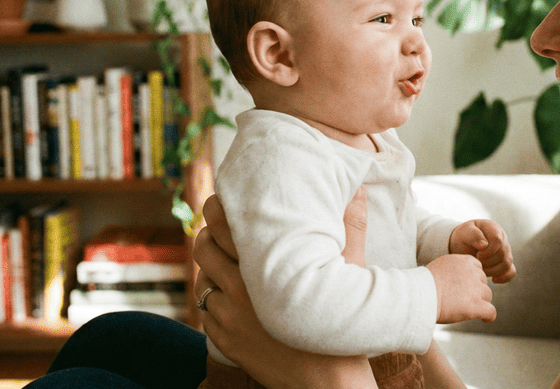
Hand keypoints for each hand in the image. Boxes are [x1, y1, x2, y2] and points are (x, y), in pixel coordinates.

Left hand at [194, 194, 376, 388]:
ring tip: (226, 261)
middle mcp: (241, 289)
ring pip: (202, 278)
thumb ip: (350, 227)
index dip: (218, 208)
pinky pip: (205, 310)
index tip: (225, 201)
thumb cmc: (344, 324)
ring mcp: (228, 317)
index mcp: (267, 265)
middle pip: (204, 246)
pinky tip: (231, 295)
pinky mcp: (224, 340)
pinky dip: (213, 298)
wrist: (329, 384)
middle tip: (221, 227)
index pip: (224, 224)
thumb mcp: (351, 271)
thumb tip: (358, 190)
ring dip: (210, 267)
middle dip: (209, 233)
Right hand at [425, 254, 495, 323]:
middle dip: (475, 291)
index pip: (477, 268)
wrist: (419, 296)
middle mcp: (472, 272)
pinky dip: (488, 316)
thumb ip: (452, 271)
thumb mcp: (439, 268)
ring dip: (480, 302)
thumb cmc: (423, 285)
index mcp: (464, 261)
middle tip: (461, 300)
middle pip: (483, 282)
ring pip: (487, 296)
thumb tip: (456, 282)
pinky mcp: (476, 306)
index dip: (472, 279)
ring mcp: (476, 289)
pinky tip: (484, 319)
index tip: (464, 288)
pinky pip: (491, 312)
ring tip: (465, 310)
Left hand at [448, 219, 515, 283]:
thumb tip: (484, 245)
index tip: (478, 255)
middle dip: (488, 262)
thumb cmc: (464, 236)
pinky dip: (504, 277)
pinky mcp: (505, 262)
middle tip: (476, 262)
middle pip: (502, 254)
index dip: (488, 251)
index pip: (498, 241)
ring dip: (492, 271)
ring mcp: (505, 251)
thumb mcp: (464, 232)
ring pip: (507, 264)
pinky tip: (493, 279)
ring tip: (480, 268)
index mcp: (494, 229)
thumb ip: (473, 235)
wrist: (463, 244)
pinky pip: (511, 272)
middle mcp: (503, 239)